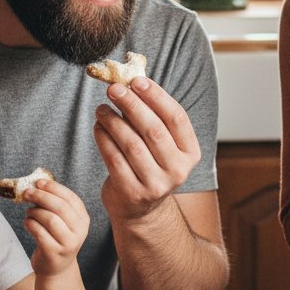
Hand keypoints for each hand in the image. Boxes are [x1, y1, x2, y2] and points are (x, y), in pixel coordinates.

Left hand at [21, 178, 90, 278]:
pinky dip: (30, 224)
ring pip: (49, 219)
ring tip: (29, 212)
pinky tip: (28, 223)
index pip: (70, 198)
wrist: (56, 268)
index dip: (53, 188)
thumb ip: (55, 204)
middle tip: (26, 193)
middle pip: (60, 207)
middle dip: (41, 196)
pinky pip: (39, 233)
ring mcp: (68, 244)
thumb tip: (38, 184)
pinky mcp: (54, 253)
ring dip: (34, 212)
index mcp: (83, 219)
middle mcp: (80, 231)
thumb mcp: (63, 221)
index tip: (38, 182)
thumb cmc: (57, 238)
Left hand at [94, 77, 200, 220]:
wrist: (141, 209)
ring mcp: (156, 185)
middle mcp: (178, 170)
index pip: (176, 118)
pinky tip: (98, 127)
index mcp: (190, 153)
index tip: (137, 80)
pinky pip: (114, 159)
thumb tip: (131, 82)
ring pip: (131, 144)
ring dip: (113, 121)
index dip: (157, 97)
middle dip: (132, 105)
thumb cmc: (150, 164)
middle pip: (153, 130)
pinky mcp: (132, 193)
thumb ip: (153, 117)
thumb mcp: (161, 144)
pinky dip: (104, 139)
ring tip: (102, 108)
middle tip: (114, 88)